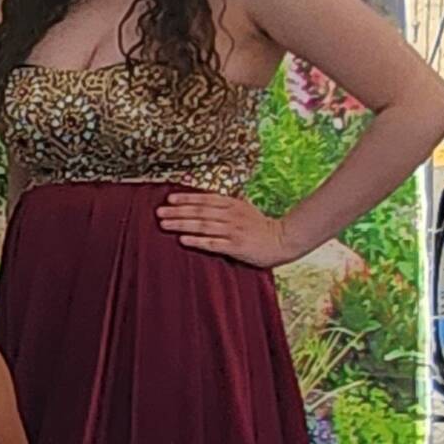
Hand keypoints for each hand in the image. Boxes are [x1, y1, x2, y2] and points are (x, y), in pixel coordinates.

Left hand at [156, 192, 297, 266]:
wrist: (284, 240)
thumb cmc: (262, 226)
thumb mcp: (246, 209)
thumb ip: (229, 204)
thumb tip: (211, 197)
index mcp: (234, 205)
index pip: (206, 199)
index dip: (187, 198)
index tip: (169, 199)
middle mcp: (232, 216)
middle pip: (200, 211)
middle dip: (178, 211)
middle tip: (159, 212)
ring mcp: (234, 231)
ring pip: (203, 226)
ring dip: (182, 224)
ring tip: (164, 225)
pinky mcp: (236, 246)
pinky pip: (213, 243)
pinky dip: (197, 241)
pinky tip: (182, 240)